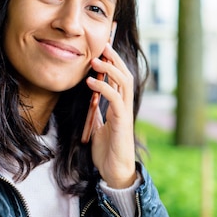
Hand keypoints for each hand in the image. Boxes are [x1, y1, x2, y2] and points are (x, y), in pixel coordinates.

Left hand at [86, 43, 136, 188]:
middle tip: (102, 45)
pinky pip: (115, 100)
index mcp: (120, 106)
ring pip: (124, 83)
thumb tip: (93, 101)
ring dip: (110, 69)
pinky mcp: (122, 123)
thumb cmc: (108, 151)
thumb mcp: (100, 126)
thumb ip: (100, 112)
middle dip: (114, 59)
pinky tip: (90, 82)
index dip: (113, 62)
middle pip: (125, 75)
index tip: (101, 49)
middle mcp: (125, 106)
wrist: (114, 171)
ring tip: (95, 60)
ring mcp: (125, 113)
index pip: (119, 78)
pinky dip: (103, 88)